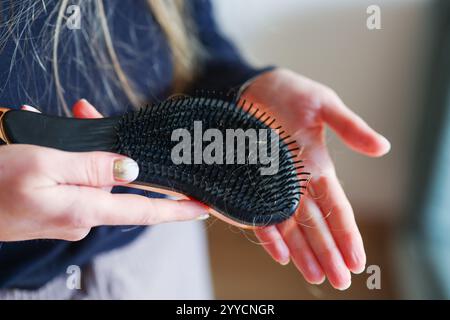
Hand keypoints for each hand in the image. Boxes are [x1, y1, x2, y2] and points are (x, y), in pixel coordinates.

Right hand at [0, 100, 208, 241]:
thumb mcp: (44, 165)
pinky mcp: (55, 208)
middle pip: (116, 180)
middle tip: (84, 112)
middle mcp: (82, 216)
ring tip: (62, 117)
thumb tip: (131, 171)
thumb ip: (93, 168)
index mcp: (84, 209)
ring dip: (84, 148)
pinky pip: (73, 180)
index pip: (145, 211)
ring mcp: (68, 214)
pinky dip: (67, 158)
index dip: (177, 210)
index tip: (202, 207)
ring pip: (93, 175)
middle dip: (112, 148)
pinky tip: (44, 138)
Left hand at [242, 69, 389, 289]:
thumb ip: (349, 127)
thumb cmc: (292, 94)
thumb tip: (382, 148)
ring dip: (303, 251)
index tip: (357, 260)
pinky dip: (270, 233)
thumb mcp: (324, 105)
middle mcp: (298, 181)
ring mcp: (275, 184)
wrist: (253, 88)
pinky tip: (282, 254)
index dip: (347, 233)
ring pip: (291, 224)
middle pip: (315, 222)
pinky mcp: (253, 181)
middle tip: (340, 281)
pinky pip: (261, 212)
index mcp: (318, 165)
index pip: (336, 205)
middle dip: (328, 251)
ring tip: (316, 276)